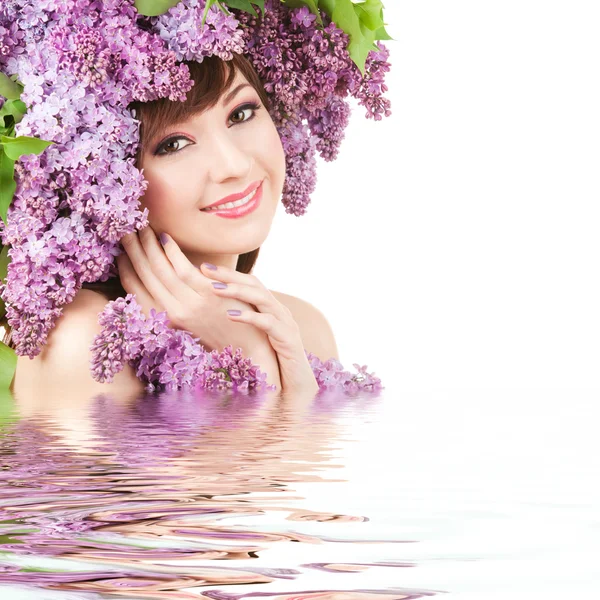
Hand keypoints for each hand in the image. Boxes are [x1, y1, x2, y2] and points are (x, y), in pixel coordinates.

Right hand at [116, 225, 267, 354]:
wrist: (247, 347)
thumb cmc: (217, 329)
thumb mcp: (186, 321)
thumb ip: (170, 302)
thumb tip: (154, 274)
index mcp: (164, 319)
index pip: (134, 289)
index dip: (124, 267)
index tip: (119, 248)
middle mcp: (172, 313)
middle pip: (144, 276)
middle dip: (132, 250)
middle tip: (126, 229)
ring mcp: (190, 304)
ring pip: (161, 270)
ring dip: (148, 246)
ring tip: (143, 228)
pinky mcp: (209, 295)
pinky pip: (183, 269)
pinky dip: (172, 252)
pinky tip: (167, 238)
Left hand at [201, 262, 318, 396]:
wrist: (296, 387)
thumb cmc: (272, 366)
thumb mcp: (253, 340)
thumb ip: (239, 326)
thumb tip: (206, 318)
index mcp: (270, 309)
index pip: (249, 283)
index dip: (228, 273)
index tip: (203, 266)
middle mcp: (279, 311)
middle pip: (255, 284)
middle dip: (229, 275)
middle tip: (206, 268)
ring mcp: (285, 323)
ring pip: (262, 298)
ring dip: (237, 291)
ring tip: (215, 289)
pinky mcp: (288, 339)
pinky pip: (268, 323)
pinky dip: (249, 317)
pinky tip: (231, 315)